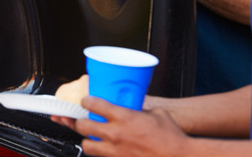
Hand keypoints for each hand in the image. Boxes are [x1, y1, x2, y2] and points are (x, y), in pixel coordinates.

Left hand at [52, 96, 189, 156]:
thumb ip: (139, 110)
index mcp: (124, 117)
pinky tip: (106, 151)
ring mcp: (115, 151)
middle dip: (80, 122)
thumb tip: (134, 108)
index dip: (86, 101)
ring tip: (92, 138)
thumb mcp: (156, 114)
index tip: (86, 101)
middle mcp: (115, 134)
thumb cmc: (171, 137)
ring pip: (86, 146)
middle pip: (83, 126)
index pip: (94, 104)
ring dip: (87, 141)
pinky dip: (102, 154)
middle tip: (84, 120)